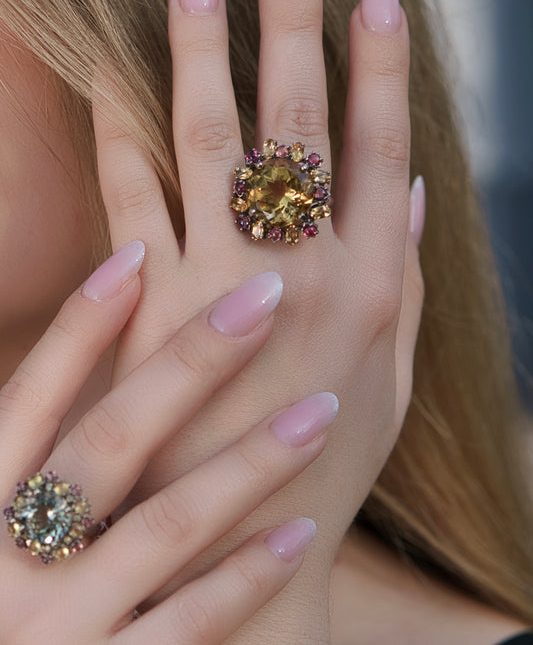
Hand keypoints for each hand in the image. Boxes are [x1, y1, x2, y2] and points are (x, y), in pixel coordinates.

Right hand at [0, 247, 334, 641]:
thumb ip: (22, 450)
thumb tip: (97, 330)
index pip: (31, 393)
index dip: (82, 323)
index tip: (140, 250)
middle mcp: (8, 557)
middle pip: (110, 439)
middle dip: (192, 361)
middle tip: (268, 295)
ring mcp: (56, 626)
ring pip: (164, 527)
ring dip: (249, 464)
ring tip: (319, 411)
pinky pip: (185, 628)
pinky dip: (244, 577)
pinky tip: (300, 534)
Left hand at [93, 0, 424, 634]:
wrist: (234, 548)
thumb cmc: (326, 455)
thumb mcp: (396, 378)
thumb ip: (403, 275)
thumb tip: (404, 184)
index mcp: (373, 283)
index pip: (381, 143)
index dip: (379, 61)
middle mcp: (302, 272)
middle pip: (296, 123)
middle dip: (290, 23)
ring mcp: (218, 287)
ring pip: (209, 143)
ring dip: (200, 49)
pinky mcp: (146, 309)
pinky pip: (127, 200)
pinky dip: (119, 129)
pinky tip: (112, 66)